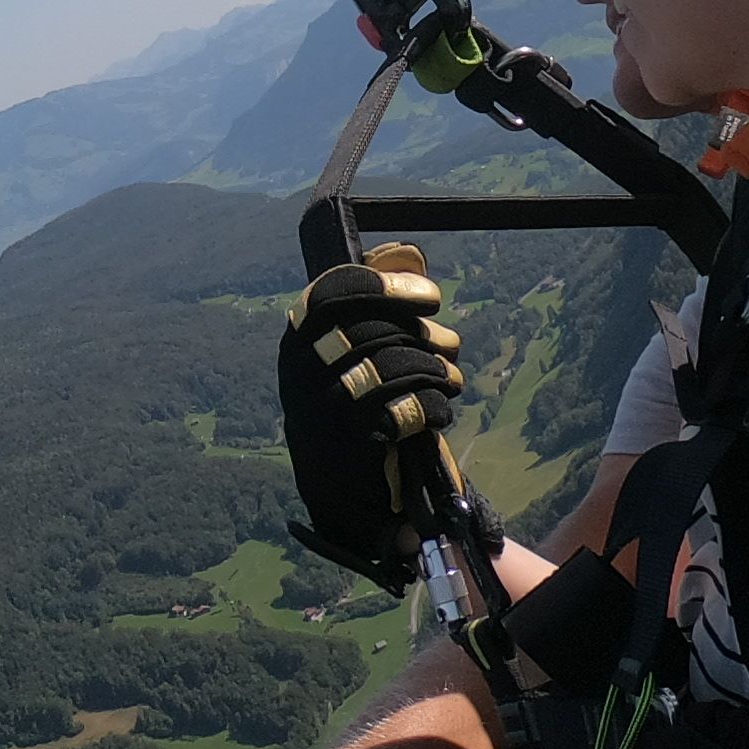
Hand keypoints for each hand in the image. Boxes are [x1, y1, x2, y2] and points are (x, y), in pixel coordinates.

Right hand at [279, 253, 466, 590]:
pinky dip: (434, 407)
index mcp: (297, 341)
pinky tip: (442, 411)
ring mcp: (320, 411)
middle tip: (449, 343)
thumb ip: (377, 303)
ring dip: (435, 370)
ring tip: (451, 378)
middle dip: (423, 335)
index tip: (430, 296)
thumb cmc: (357, 406)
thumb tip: (406, 254)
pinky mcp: (348, 447)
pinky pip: (403, 411)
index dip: (385, 287)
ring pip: (392, 368)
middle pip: (372, 329)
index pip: (332, 293)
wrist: (343, 495)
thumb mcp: (354, 353)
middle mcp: (299, 372)